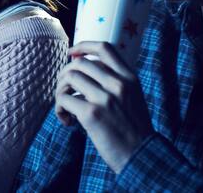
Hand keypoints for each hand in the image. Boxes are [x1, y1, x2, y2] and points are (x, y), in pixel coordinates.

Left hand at [54, 41, 152, 172]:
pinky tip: (67, 121)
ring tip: (65, 107)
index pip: (104, 48)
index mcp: (129, 78)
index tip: (71, 53)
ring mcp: (105, 98)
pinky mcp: (92, 114)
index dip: (83, 46)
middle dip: (65, 75)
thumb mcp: (133, 97)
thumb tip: (83, 67)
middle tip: (64, 91)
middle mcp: (118, 84)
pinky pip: (63, 100)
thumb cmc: (133, 129)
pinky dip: (59, 109)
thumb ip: (115, 81)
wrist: (142, 157)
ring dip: (60, 91)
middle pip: (79, 63)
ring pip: (69, 78)